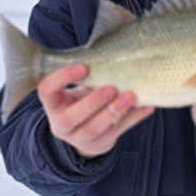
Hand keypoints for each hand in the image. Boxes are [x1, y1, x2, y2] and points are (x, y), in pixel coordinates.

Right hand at [37, 64, 154, 158]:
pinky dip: (135, 117)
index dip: (62, 78)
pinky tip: (148, 106)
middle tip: (110, 88)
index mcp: (53, 104)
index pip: (47, 91)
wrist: (85, 134)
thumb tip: (111, 52)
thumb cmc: (81, 101)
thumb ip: (86, 77)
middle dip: (91, 102)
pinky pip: (118, 130)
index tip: (82, 67)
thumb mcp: (76, 89)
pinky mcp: (102, 142)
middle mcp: (62, 124)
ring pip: (94, 129)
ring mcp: (81, 137)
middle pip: (71, 117)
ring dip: (114, 112)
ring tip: (131, 96)